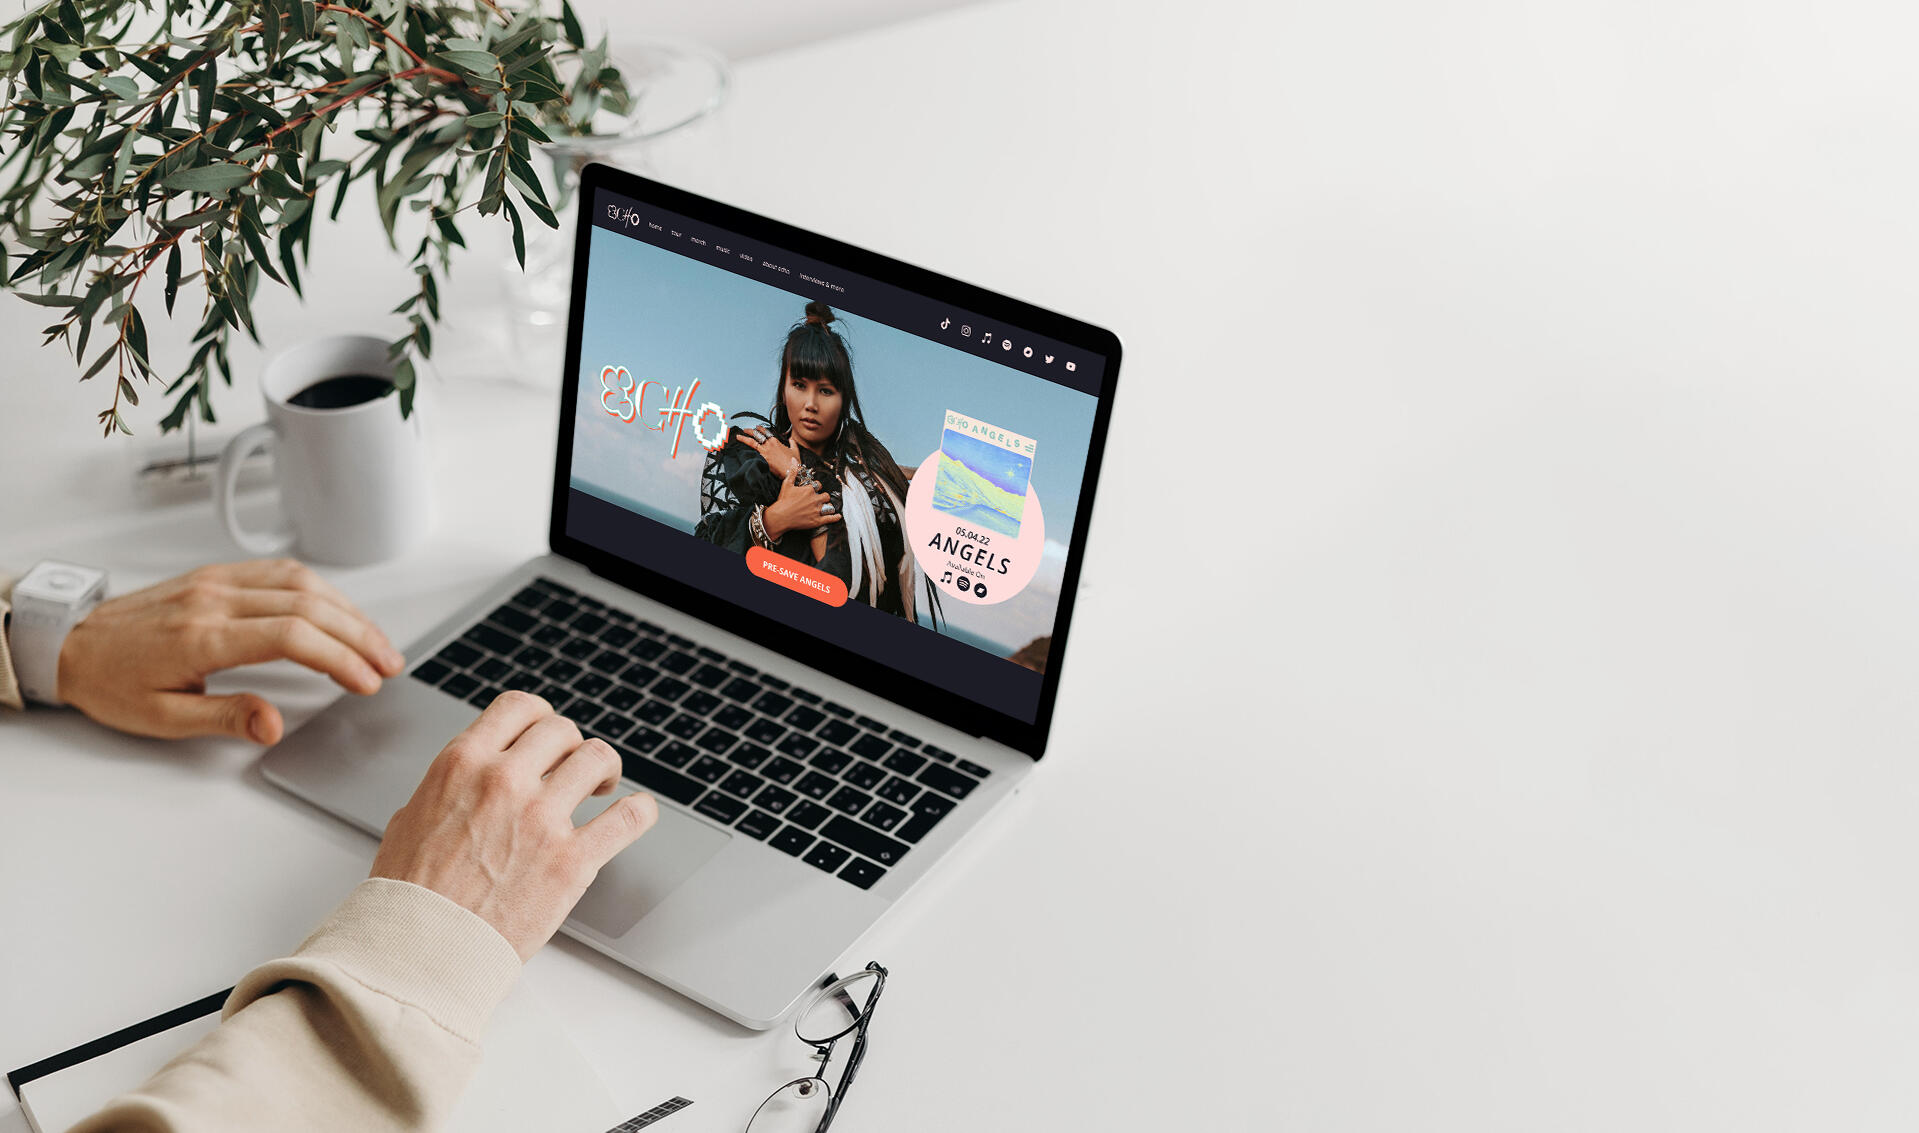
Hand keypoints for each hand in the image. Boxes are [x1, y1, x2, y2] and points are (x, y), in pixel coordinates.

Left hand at [55, 558, 404, 743]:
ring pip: (302, 581)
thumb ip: (225, 717)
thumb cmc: (112, 682)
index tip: (367, 681)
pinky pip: (281, 571)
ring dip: (348, 610)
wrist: (70, 643)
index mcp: (202, 636)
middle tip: (388, 664)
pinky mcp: (218, 574)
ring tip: (375, 641)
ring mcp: (217, 581)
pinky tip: (339, 611)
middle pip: (309, 604)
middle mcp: (214, 599)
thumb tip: (275, 724)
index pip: (292, 636)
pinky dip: (322, 590)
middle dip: (359, 635)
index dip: (339, 658)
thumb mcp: (162, 718)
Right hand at [370, 692, 659, 960]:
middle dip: (570, 748)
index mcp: (462, 764)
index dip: (540, 718)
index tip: (548, 736)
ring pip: (599, 758)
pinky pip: (629, 817)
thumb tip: (470, 779)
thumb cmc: (408, 895)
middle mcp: (504, 781)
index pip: (519, 707)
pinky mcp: (571, 861)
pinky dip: (640, 811)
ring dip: (604, 771)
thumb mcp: (411, 818)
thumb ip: (450, 787)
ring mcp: (541, 819)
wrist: (418, 950)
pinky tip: (636, 814)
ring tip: (601, 790)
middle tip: (572, 771)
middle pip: (563, 730)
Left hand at [739, 425, 800, 480]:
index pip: (766, 432)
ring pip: (752, 443)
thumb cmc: (793, 462)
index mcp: (776, 442)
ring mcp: (765, 452)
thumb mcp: (795, 450)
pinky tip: (742, 451)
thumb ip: (792, 443)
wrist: (792, 471)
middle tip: (744, 430)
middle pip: (757, 435)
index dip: (760, 429)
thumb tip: (791, 439)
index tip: (757, 427)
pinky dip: (748, 452)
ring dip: (744, 439)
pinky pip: (753, 454)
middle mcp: (769, 445)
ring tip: (738, 437)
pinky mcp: (762, 460)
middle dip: (749, 431)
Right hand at [762, 464, 841, 541]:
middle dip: (823, 497)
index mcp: (809, 490)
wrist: (780, 517)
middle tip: (819, 499)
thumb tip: (794, 460)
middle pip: (826, 496)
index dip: (817, 488)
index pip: (819, 486)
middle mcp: (815, 499)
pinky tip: (837, 516)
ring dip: (828, 506)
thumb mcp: (787, 484)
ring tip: (826, 507)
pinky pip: (830, 518)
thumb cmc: (783, 501)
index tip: (814, 490)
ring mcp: (816, 510)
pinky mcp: (817, 521)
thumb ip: (793, 471)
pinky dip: (835, 517)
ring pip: (829, 506)